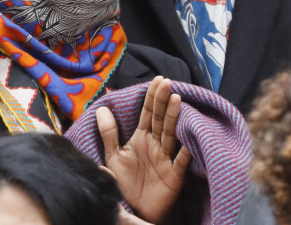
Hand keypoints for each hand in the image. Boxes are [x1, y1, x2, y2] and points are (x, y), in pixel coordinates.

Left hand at [96, 76, 191, 223]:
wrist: (133, 210)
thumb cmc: (125, 182)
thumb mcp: (113, 156)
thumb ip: (109, 133)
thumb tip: (101, 108)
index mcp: (142, 137)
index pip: (148, 113)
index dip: (152, 97)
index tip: (157, 79)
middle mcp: (156, 144)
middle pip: (160, 119)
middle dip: (163, 100)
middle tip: (167, 82)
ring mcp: (166, 158)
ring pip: (171, 134)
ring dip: (174, 117)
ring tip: (177, 99)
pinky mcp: (174, 175)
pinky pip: (180, 162)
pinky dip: (185, 151)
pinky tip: (189, 139)